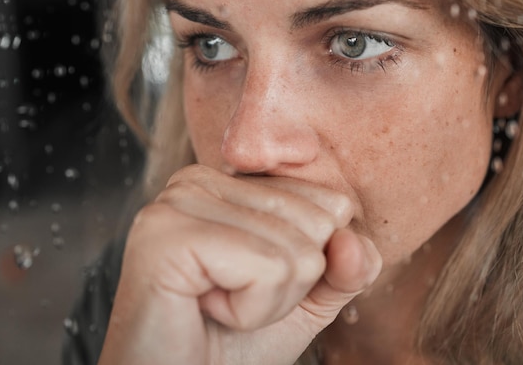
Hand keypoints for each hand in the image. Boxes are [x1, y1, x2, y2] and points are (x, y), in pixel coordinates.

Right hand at [98, 165, 381, 364]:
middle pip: (314, 222)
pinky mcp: (167, 234)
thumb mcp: (306, 298)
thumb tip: (355, 241)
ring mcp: (179, 201)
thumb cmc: (232, 342)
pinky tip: (204, 309)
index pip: (327, 201)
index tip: (253, 282)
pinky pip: (264, 268)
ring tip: (216, 306)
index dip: (309, 262)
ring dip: (266, 302)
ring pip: (294, 250)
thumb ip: (346, 266)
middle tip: (232, 301)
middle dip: (288, 284)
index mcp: (230, 182)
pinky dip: (248, 310)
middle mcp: (200, 179)